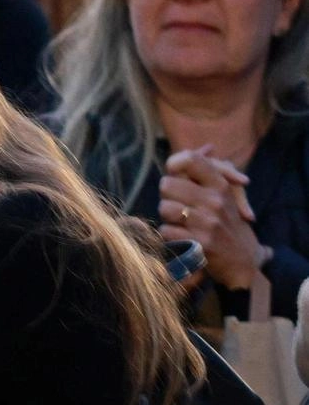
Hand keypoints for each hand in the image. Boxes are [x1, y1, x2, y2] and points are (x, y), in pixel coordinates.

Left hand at [157, 147, 261, 288]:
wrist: (244, 261)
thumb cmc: (227, 222)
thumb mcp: (224, 194)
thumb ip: (208, 171)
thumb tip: (207, 147)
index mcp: (220, 184)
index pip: (189, 159)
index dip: (173, 164)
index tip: (175, 175)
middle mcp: (215, 200)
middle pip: (166, 184)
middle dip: (167, 196)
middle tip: (178, 204)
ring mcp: (208, 222)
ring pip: (164, 208)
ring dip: (167, 217)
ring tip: (181, 222)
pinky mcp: (201, 243)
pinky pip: (166, 231)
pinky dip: (169, 235)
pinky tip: (182, 238)